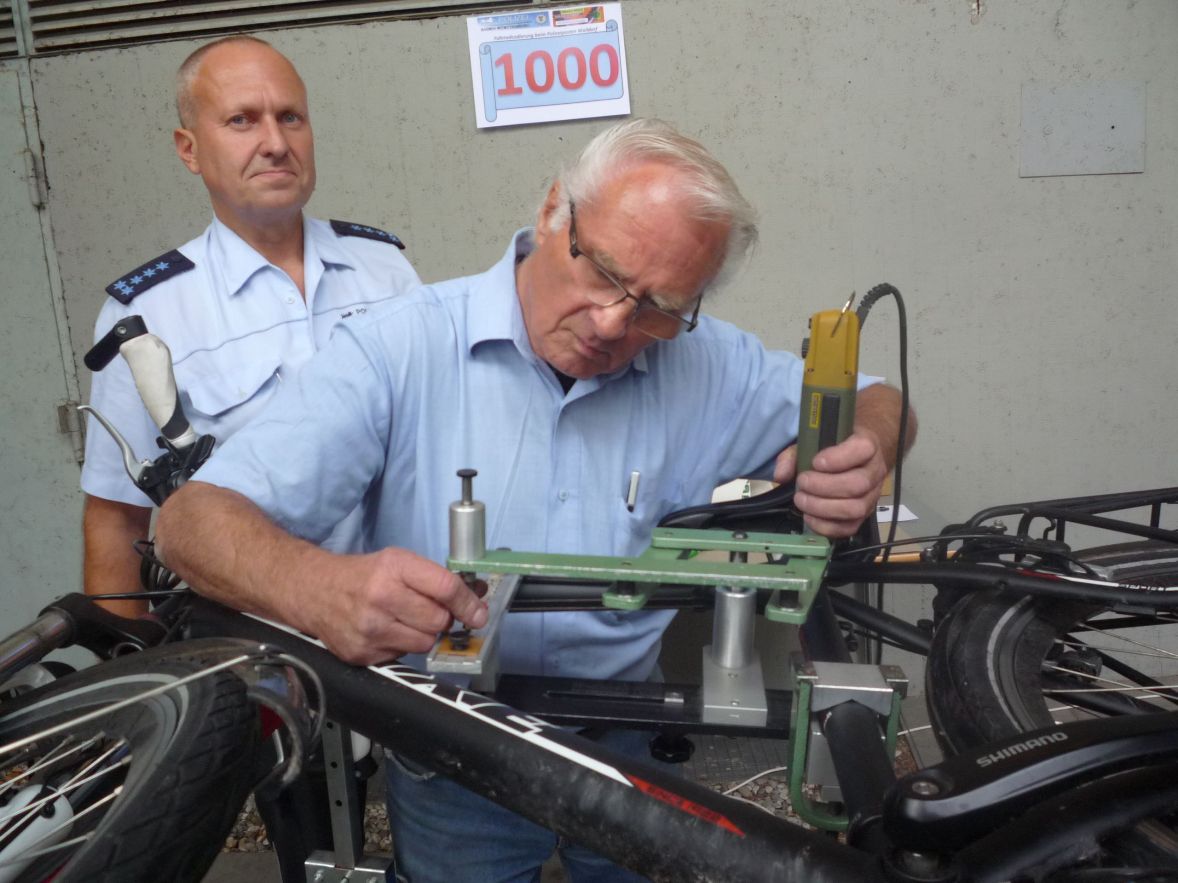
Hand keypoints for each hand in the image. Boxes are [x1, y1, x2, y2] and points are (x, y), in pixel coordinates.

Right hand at [310, 547, 488, 664]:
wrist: (314, 591)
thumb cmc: (363, 575)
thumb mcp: (398, 562)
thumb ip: (436, 580)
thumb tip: (477, 601)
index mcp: (394, 568)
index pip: (445, 588)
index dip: (468, 603)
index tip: (478, 613)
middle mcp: (381, 598)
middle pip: (438, 621)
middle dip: (440, 618)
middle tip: (426, 611)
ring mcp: (370, 629)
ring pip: (424, 643)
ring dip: (422, 634)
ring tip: (403, 620)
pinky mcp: (362, 654)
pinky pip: (402, 656)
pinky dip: (401, 646)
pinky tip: (386, 631)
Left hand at [773, 431, 887, 537]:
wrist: (854, 460)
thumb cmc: (832, 449)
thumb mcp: (812, 442)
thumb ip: (794, 455)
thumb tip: (781, 475)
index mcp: (867, 446)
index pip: (863, 449)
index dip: (839, 458)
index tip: (816, 462)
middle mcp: (875, 471)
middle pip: (858, 484)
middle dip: (825, 486)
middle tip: (802, 483)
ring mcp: (872, 496)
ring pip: (856, 508)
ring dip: (823, 508)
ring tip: (802, 500)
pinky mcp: (863, 516)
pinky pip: (850, 528)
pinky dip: (826, 526)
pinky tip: (809, 517)